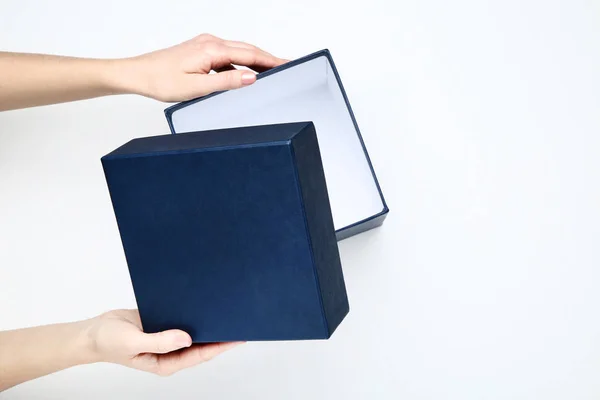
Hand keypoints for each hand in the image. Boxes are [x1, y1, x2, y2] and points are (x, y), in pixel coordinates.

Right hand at [86, 309, 242, 375]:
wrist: (93, 331)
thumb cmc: (109, 342)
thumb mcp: (133, 343)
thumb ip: (159, 342)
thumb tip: (186, 338)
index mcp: (167, 362)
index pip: (199, 354)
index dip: (219, 346)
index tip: (236, 336)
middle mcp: (171, 351)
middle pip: (201, 342)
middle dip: (218, 332)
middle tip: (236, 317)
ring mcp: (168, 336)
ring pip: (194, 329)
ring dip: (207, 320)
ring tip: (225, 307)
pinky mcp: (164, 323)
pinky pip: (183, 317)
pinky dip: (193, 310)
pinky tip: (202, 299)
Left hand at [122, 33, 287, 101]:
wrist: (137, 74)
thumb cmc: (160, 81)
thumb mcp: (196, 87)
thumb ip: (226, 82)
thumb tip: (250, 78)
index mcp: (212, 50)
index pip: (250, 55)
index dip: (271, 60)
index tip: (287, 64)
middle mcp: (210, 42)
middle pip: (247, 49)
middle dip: (268, 58)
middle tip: (286, 66)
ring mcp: (205, 45)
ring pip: (238, 51)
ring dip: (255, 60)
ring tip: (270, 71)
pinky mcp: (200, 50)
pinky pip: (227, 55)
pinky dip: (239, 63)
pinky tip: (243, 74)